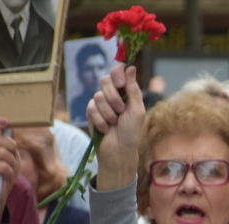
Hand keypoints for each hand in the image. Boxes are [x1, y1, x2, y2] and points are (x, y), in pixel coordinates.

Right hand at [0, 117, 18, 223]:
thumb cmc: (5, 172)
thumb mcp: (11, 156)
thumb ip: (10, 143)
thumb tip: (11, 130)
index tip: (5, 121)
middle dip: (11, 147)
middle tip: (13, 156)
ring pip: (3, 152)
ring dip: (12, 163)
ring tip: (8, 169)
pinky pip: (3, 165)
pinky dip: (9, 172)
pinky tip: (5, 176)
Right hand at [87, 63, 144, 188]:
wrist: (119, 150)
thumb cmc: (132, 132)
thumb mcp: (137, 110)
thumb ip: (133, 90)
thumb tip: (131, 67)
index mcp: (125, 92)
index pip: (118, 72)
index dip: (117, 73)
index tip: (121, 84)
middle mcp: (112, 94)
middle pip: (105, 80)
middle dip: (113, 97)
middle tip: (121, 110)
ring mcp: (100, 103)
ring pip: (98, 96)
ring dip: (109, 113)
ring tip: (114, 123)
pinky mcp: (91, 112)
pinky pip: (91, 108)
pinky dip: (101, 120)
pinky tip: (106, 129)